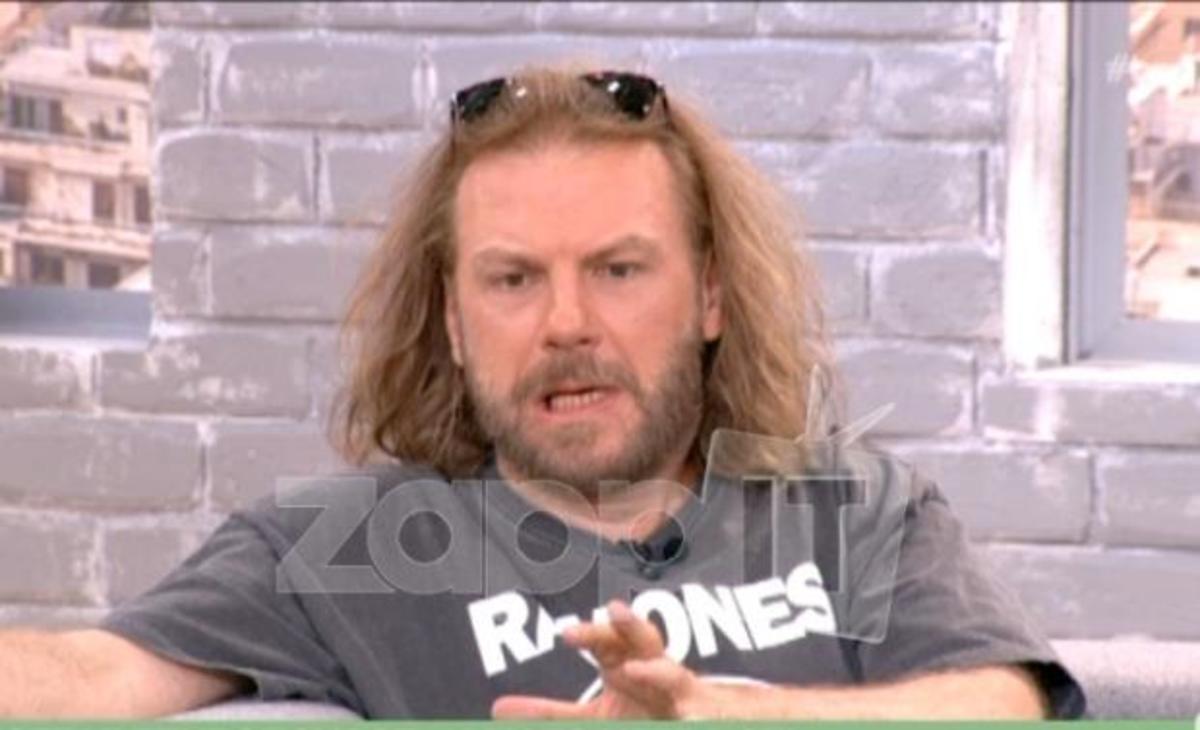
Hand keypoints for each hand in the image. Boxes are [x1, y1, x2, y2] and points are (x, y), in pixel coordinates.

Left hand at [491, 600, 745, 719]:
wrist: (696, 718)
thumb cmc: (641, 712)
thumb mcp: (592, 717)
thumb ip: (549, 713)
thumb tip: (497, 708)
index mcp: (624, 664)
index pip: (606, 642)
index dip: (589, 635)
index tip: (568, 634)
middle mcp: (654, 670)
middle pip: (640, 640)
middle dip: (626, 628)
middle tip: (607, 617)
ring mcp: (680, 693)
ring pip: (672, 674)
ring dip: (658, 671)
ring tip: (636, 671)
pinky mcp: (702, 715)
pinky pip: (701, 713)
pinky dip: (698, 714)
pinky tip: (688, 717)